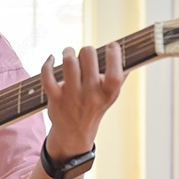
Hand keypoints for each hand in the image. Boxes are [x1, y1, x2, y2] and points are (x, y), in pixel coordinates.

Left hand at [39, 42, 124, 159]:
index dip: (114, 56)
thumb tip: (130, 52)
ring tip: (69, 53)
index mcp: (107, 94)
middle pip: (88, 57)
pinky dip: (47, 64)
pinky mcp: (55, 98)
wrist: (74, 132)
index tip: (112, 45)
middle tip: (85, 54)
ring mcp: (72, 97)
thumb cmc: (95, 106)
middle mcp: (90, 96)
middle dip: (86, 50)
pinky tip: (51, 59)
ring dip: (68, 51)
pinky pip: (47, 76)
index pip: (114, 74)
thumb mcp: (111, 95)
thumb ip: (120, 75)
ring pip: (69, 62)